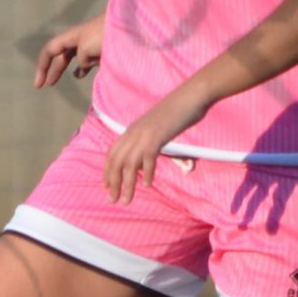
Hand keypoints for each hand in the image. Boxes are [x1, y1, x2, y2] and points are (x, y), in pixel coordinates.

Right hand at [34, 16, 105, 88]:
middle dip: (50, 70)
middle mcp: (78, 40)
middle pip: (59, 55)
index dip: (42, 66)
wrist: (131, 27)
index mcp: (71, 36)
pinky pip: (87, 61)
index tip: (39, 85)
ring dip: (62, 69)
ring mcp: (90, 45)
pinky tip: (79, 76)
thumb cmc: (106, 35)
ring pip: (72, 59)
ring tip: (55, 81)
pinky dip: (81, 69)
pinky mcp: (102, 50)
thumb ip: (80, 59)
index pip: (49, 50)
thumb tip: (83, 66)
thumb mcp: (86, 48)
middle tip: (45, 85)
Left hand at [102, 86, 206, 203]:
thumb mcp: (159, 129)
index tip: (106, 186)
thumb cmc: (177, 112)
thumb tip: (149, 158)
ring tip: (126, 200)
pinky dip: (146, 173)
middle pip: (116, 161)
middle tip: (113, 200)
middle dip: (113, 182)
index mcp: (132, 130)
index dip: (108, 170)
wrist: (190, 96)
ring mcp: (144, 134)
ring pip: (128, 164)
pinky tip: (147, 185)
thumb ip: (152, 142)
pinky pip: (147, 158)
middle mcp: (133, 132)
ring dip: (126, 184)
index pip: (112, 153)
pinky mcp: (156, 136)